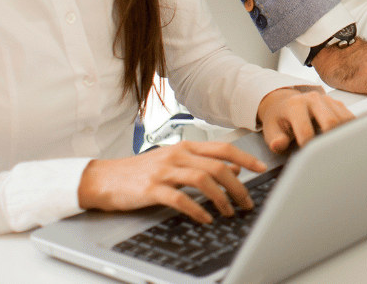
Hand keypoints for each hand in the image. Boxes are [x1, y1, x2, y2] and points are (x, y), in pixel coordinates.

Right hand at [77, 141, 266, 224]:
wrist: (105, 178)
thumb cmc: (142, 170)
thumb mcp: (175, 160)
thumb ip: (202, 162)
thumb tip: (234, 170)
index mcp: (187, 147)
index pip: (223, 148)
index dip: (245, 157)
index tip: (261, 168)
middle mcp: (179, 155)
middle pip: (218, 166)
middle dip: (237, 185)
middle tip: (247, 201)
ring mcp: (165, 171)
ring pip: (203, 180)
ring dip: (221, 198)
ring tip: (230, 212)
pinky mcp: (152, 189)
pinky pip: (180, 199)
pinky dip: (196, 210)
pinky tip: (205, 219)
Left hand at [256, 86, 354, 151]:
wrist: (284, 102)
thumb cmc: (278, 118)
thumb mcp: (271, 129)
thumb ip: (275, 138)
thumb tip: (279, 144)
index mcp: (296, 104)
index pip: (306, 130)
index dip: (307, 148)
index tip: (307, 158)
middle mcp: (313, 98)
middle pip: (331, 121)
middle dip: (329, 142)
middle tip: (325, 157)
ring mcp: (327, 99)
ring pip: (343, 119)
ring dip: (341, 136)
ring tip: (333, 150)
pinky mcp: (337, 103)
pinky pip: (349, 117)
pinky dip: (348, 130)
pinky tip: (341, 140)